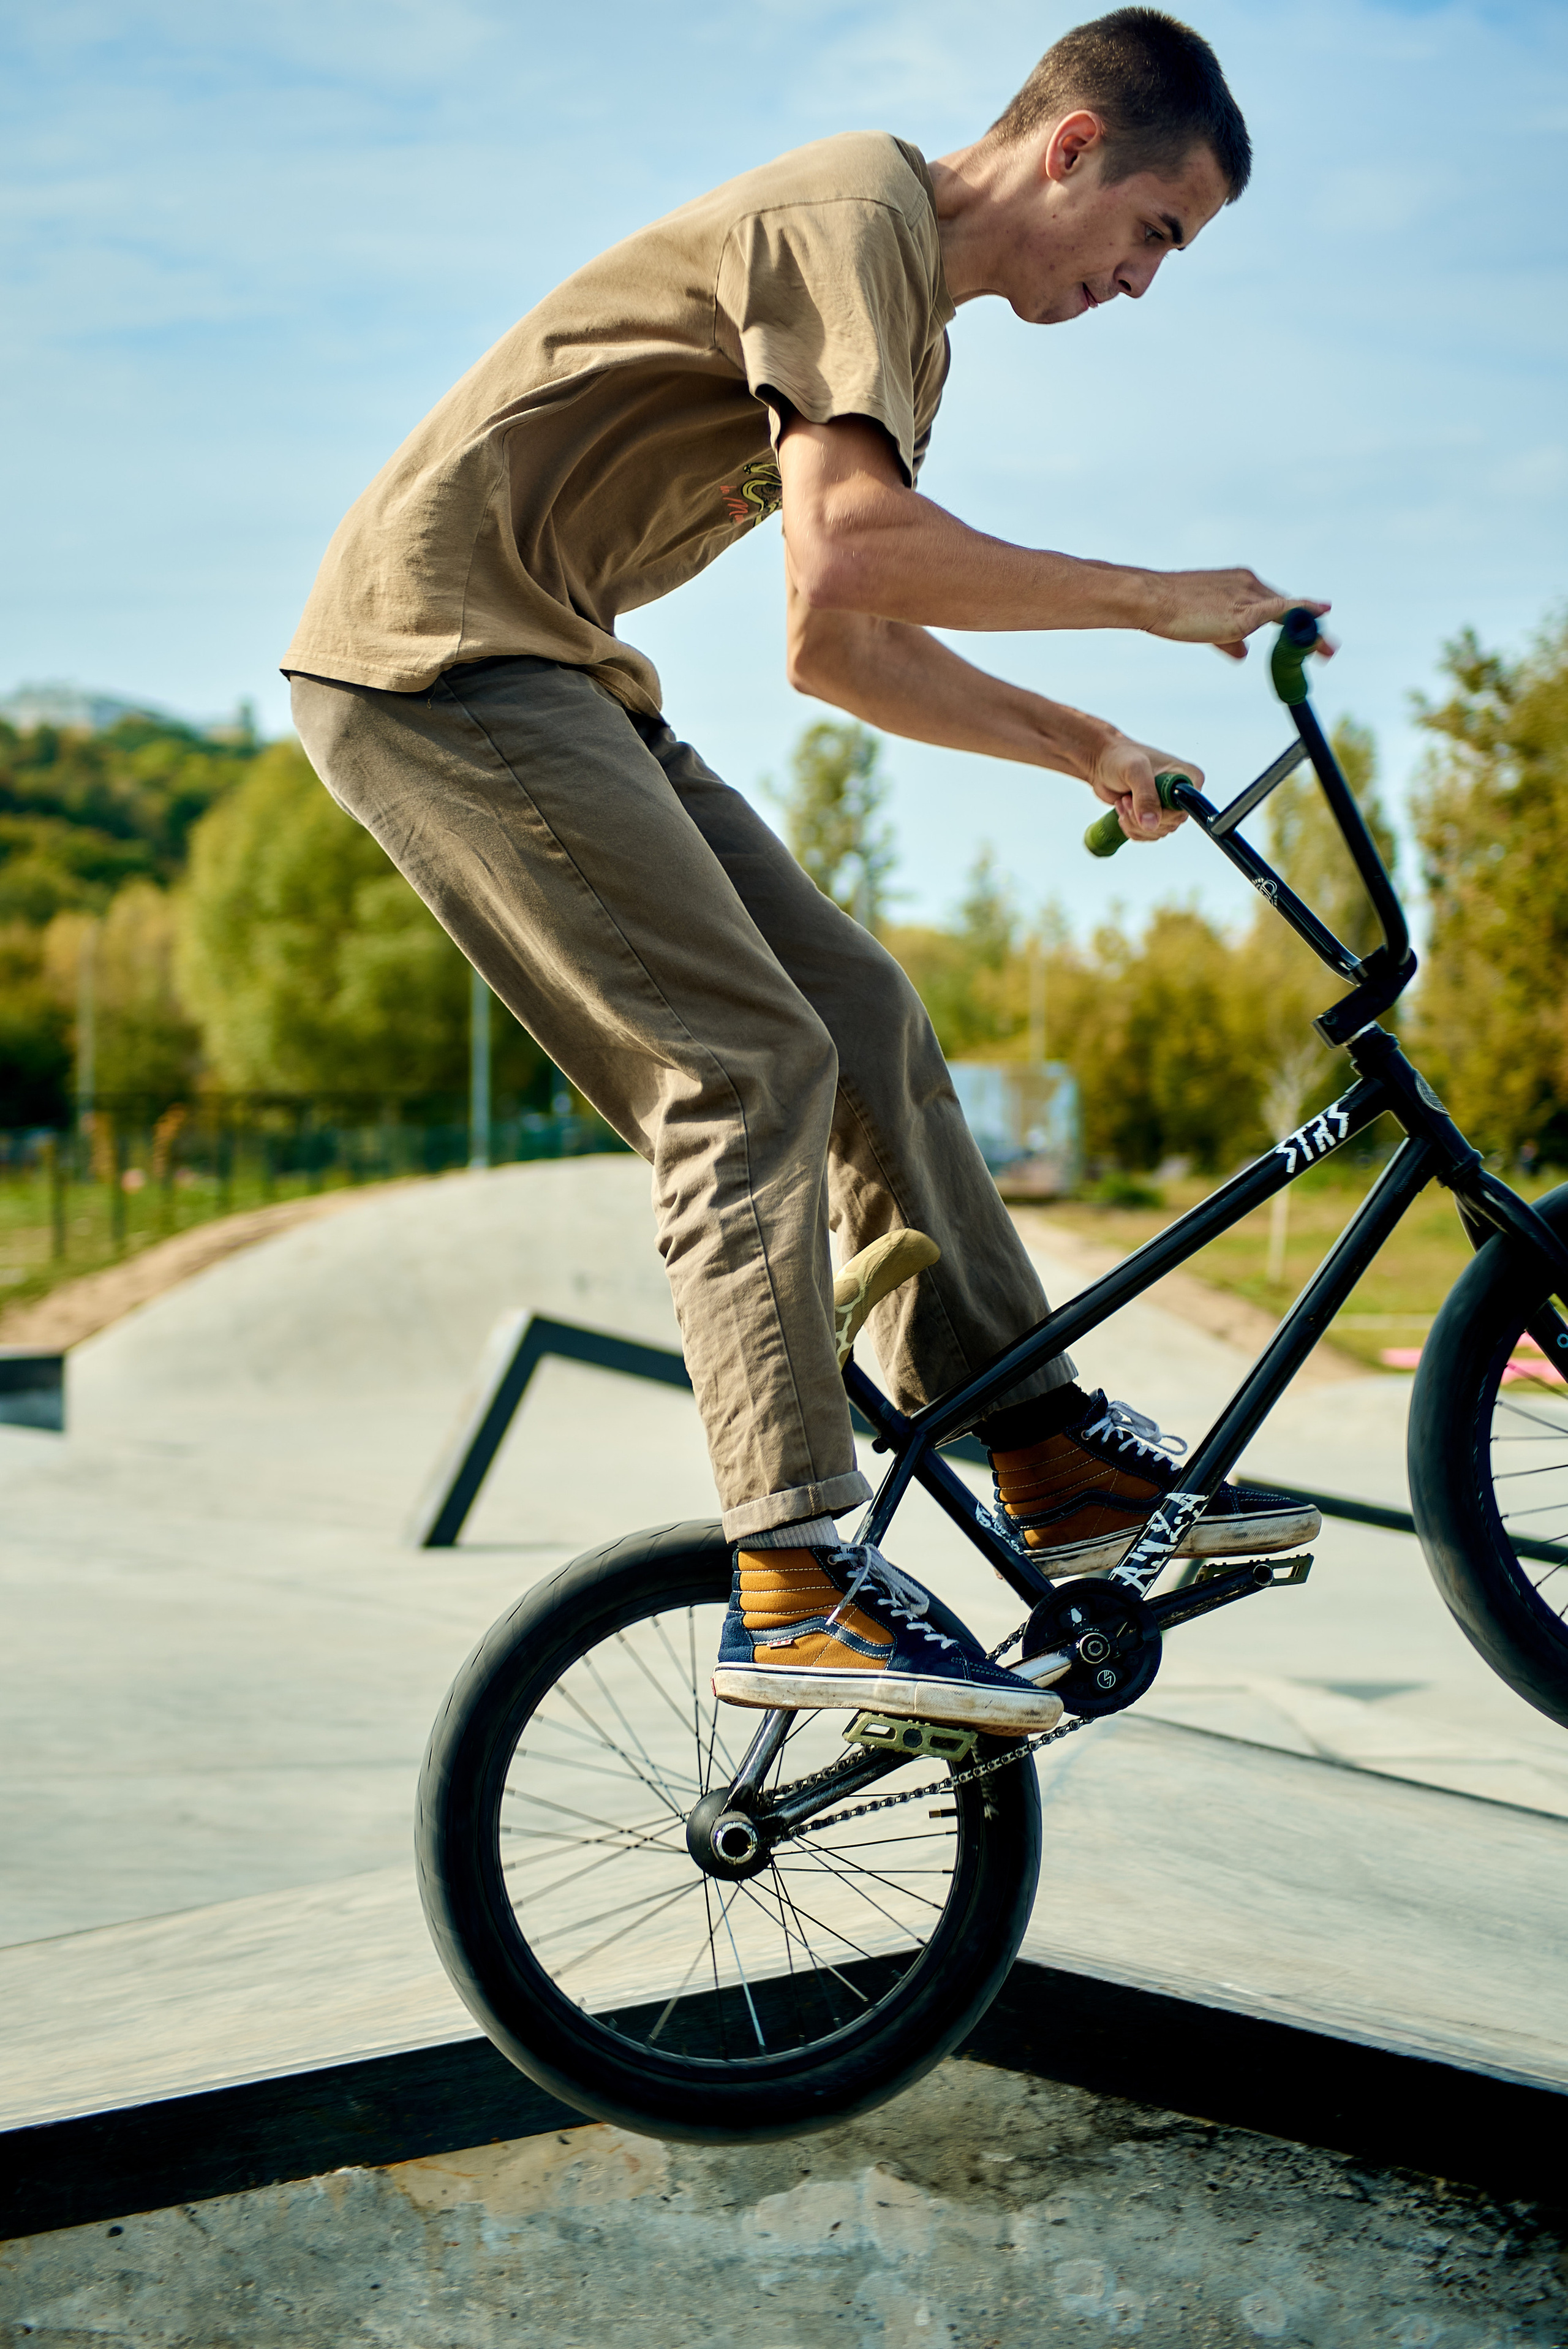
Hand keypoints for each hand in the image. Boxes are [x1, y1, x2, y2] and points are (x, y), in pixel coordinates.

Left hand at [1089, 735, 1194, 840]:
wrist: (1103, 762)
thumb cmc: (1120, 757)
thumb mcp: (1134, 770)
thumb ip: (1145, 796)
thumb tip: (1151, 825)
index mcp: (1188, 777)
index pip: (1186, 808)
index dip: (1162, 812)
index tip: (1137, 801)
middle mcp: (1181, 793)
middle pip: (1171, 823)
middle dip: (1142, 817)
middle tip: (1126, 800)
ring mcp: (1168, 806)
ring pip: (1158, 831)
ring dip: (1134, 823)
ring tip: (1123, 801)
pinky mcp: (1155, 816)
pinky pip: (1148, 834)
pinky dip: (1131, 828)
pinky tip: (1123, 810)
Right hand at [1150, 570, 1336, 664]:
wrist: (1153, 599)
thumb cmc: (1171, 611)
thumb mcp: (1206, 626)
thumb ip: (1229, 640)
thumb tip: (1245, 655)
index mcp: (1240, 583)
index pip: (1275, 604)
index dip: (1296, 620)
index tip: (1311, 633)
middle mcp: (1249, 585)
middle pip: (1289, 609)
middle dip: (1311, 630)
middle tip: (1329, 650)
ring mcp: (1248, 596)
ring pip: (1290, 613)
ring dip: (1311, 634)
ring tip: (1328, 652)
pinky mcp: (1244, 612)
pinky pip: (1283, 610)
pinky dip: (1304, 612)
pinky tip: (1322, 615)